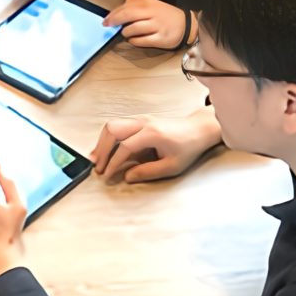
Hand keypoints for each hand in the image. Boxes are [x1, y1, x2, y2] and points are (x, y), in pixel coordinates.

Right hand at [90, 108, 222, 182]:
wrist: (198, 129)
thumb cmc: (188, 147)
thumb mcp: (172, 166)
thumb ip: (148, 172)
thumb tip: (127, 177)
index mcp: (152, 133)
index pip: (124, 147)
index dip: (113, 162)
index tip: (107, 175)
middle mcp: (143, 122)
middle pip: (112, 130)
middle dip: (101, 150)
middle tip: (98, 167)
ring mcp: (141, 119)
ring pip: (112, 124)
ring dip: (102, 142)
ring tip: (97, 158)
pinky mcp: (140, 120)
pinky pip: (118, 125)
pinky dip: (108, 137)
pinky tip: (106, 149)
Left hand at [104, 0, 193, 49]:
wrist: (186, 25)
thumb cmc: (166, 16)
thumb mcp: (152, 5)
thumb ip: (136, 5)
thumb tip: (116, 12)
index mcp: (149, 3)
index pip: (126, 6)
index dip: (113, 13)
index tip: (107, 19)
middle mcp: (153, 13)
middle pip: (127, 15)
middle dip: (114, 21)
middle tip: (108, 25)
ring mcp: (157, 26)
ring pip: (133, 29)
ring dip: (125, 33)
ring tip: (127, 33)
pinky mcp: (160, 39)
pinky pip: (141, 41)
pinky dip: (134, 41)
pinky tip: (134, 39)